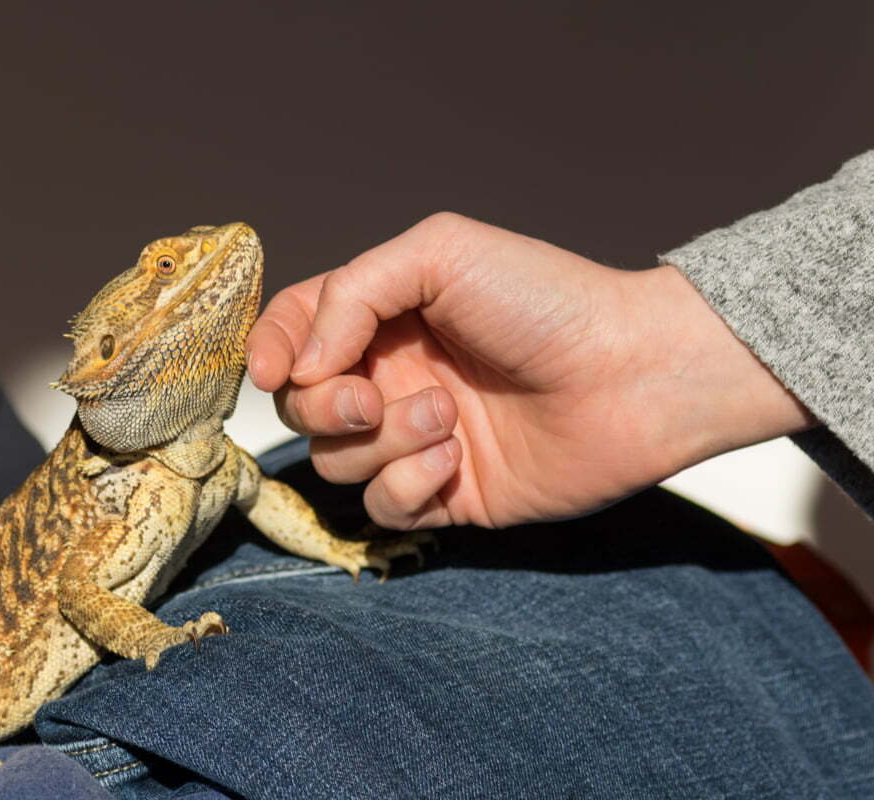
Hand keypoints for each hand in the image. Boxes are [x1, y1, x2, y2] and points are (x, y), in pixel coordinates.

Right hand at [246, 213, 812, 529]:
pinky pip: (382, 509)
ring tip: (449, 418)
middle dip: (326, 406)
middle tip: (375, 398)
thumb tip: (297, 368)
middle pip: (302, 408)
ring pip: (337, 462)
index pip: (292, 334)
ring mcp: (415, 439)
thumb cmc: (544, 300)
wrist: (633, 374)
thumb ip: (350, 293)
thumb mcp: (438, 253)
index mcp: (382, 317)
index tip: (273, 373)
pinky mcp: (445, 495)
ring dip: (383, 443)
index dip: (267, 353)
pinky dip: (409, 486)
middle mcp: (390, 377)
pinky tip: (460, 459)